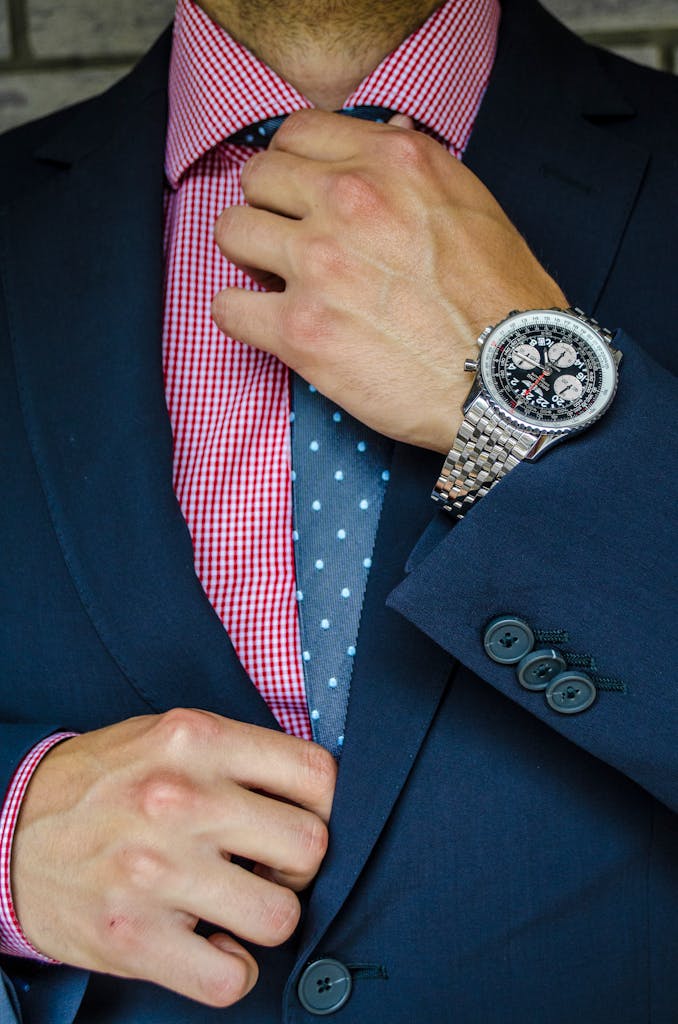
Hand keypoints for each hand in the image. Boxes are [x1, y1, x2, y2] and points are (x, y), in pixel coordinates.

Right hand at [12, 710, 335, 1006]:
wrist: (8, 833)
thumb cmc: (103, 782)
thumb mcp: (168, 735)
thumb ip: (237, 755)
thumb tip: (312, 798)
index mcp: (195, 740)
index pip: (317, 775)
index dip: (321, 807)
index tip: (297, 820)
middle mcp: (180, 799)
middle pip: (310, 848)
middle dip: (297, 866)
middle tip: (265, 866)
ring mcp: (155, 870)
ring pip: (280, 918)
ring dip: (264, 919)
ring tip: (233, 906)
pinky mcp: (133, 937)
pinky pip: (231, 978)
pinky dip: (232, 970)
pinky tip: (209, 945)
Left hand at [211, 109, 566, 453]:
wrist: (510, 378)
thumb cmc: (501, 296)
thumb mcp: (471, 203)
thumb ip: (417, 164)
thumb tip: (389, 129)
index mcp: (389, 163)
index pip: (297, 133)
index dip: (293, 164)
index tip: (300, 193)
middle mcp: (347, 201)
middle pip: (257, 179)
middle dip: (268, 208)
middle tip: (290, 242)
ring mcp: (318, 265)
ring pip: (231, 233)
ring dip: (249, 257)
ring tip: (277, 281)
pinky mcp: (300, 330)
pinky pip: (227, 307)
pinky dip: (242, 315)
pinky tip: (269, 323)